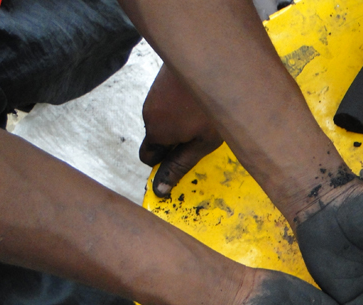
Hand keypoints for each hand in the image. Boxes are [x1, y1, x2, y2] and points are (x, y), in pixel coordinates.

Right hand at [139, 64, 222, 196]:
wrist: (214, 57)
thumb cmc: (213, 105)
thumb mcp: (202, 143)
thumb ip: (180, 166)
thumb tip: (159, 190)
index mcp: (156, 132)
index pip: (148, 158)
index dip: (167, 161)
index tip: (186, 155)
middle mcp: (149, 113)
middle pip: (158, 138)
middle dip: (175, 141)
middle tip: (202, 134)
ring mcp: (154, 94)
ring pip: (165, 119)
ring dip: (181, 122)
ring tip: (206, 114)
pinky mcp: (162, 80)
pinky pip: (169, 102)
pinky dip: (182, 105)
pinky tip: (202, 100)